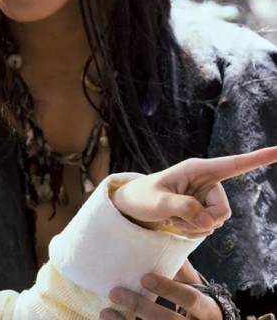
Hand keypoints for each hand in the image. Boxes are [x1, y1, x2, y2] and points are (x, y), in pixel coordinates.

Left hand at [100, 261, 222, 319]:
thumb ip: (183, 271)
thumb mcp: (197, 289)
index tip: (144, 277)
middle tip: (115, 292)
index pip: (191, 299)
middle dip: (141, 307)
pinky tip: (108, 319)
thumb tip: (163, 241)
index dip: (168, 289)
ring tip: (106, 311)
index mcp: (208, 310)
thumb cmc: (199, 306)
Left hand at [110, 145, 276, 236]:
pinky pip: (210, 228)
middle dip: (202, 221)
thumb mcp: (156, 203)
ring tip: (173, 219)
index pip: (234, 164)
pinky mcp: (203, 209)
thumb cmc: (141, 198)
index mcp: (197, 169)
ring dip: (195, 228)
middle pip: (223, 210)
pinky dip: (194, 232)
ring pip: (218, 221)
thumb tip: (207, 220)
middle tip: (176, 219)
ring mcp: (205, 196)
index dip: (258, 158)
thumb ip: (182, 209)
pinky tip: (177, 225)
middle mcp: (206, 181)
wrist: (133, 206)